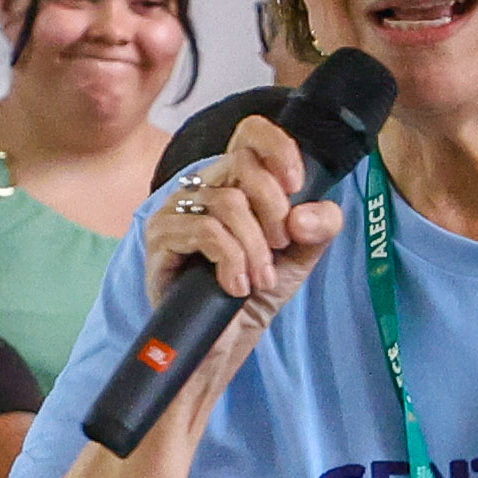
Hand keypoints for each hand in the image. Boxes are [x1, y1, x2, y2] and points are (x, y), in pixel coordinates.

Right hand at [133, 117, 351, 370]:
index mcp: (233, 181)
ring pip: (227, 202)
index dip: (278, 148)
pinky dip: (231, 261)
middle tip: (280, 248)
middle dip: (274, 209)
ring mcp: (174, 210)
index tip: (297, 185)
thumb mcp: (300, 257)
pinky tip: (235, 286)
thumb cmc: (253, 296)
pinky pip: (205, 232)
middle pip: (242, 164)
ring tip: (259, 279)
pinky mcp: (159, 239)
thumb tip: (302, 215)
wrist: (220, 344)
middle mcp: (200, 187)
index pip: (250, 133)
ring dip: (254, 247)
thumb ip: (318, 226)